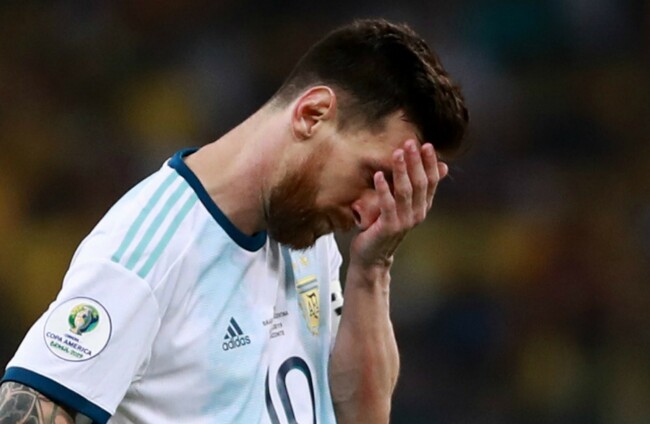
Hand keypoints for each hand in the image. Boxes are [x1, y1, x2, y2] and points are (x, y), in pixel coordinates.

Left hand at [349, 139, 447, 270]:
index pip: (431, 181)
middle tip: (410, 142)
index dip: (430, 163)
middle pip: (420, 183)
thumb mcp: (403, 205)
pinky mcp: (388, 227)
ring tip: (397, 153)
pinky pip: (387, 205)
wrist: (373, 256)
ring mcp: (404, 221)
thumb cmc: (385, 226)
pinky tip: (378, 175)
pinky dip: (383, 189)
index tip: (426, 145)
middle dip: (416, 162)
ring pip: (405, 192)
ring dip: (401, 171)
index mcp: (422, 206)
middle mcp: (417, 214)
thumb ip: (416, 187)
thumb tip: (443, 167)